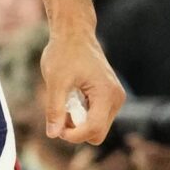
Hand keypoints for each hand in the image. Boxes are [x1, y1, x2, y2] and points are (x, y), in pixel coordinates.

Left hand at [40, 25, 123, 144]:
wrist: (74, 34)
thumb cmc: (65, 53)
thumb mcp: (55, 81)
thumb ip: (55, 109)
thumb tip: (53, 134)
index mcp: (107, 94)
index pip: (94, 130)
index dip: (73, 135)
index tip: (56, 128)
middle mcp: (116, 98)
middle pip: (98, 133)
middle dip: (77, 130)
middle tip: (60, 113)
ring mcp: (115, 98)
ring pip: (97, 127)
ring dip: (79, 123)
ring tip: (66, 101)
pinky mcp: (110, 97)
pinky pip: (97, 117)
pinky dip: (83, 115)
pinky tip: (74, 98)